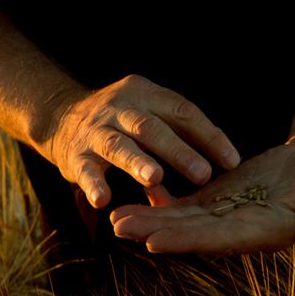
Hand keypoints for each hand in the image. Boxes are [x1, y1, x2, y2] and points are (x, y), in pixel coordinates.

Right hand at [35, 74, 240, 207]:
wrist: (62, 117)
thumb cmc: (123, 121)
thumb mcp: (150, 113)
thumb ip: (179, 133)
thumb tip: (225, 161)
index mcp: (146, 95)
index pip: (182, 112)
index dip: (208, 136)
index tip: (232, 161)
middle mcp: (121, 108)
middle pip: (151, 128)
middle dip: (178, 151)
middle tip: (202, 174)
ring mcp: (97, 131)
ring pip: (119, 146)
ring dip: (137, 162)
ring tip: (154, 178)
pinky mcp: (76, 155)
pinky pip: (86, 170)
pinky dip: (94, 184)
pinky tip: (103, 200)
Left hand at [109, 141, 294, 254]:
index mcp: (261, 231)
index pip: (218, 239)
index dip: (186, 241)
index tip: (155, 242)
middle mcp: (236, 230)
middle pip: (189, 232)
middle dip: (154, 230)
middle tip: (117, 226)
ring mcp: (224, 216)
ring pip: (181, 219)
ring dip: (150, 217)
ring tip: (114, 217)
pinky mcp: (217, 200)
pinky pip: (184, 203)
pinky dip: (161, 200)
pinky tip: (136, 194)